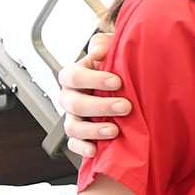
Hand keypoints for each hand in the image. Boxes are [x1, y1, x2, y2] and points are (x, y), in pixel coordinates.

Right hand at [59, 31, 125, 157]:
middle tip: (125, 106)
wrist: (125, 86)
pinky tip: (95, 150)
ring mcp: (73, 117)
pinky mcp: (79, 135)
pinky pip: (74, 144)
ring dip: (93, 130)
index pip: (73, 76)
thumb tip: (99, 51)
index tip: (117, 82)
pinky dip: (82, 148)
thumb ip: (103, 44)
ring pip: (72, 126)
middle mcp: (69, 97)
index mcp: (74, 76)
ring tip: (114, 130)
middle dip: (100, 106)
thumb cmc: (116, 67)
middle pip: (74, 104)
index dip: (93, 79)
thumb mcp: (112, 50)